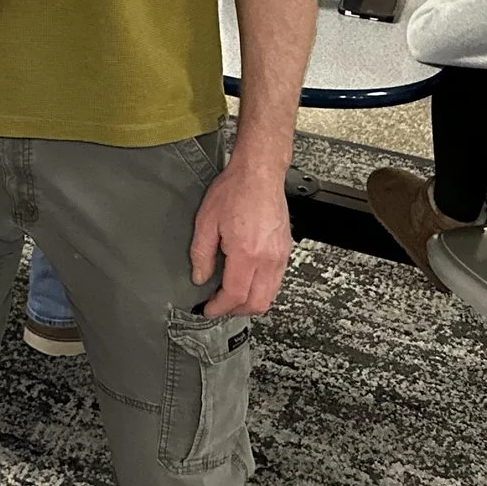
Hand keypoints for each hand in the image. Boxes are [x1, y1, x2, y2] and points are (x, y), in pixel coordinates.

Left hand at [190, 160, 292, 316]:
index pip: (235, 295)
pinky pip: (276, 281)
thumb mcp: (206, 221)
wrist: (259, 174)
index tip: (208, 309)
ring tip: (230, 296)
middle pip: (257, 303)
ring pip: (270, 295)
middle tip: (218, 306)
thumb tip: (200, 277)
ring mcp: (281, 256)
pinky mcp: (286, 251)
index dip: (219, 308)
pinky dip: (261, 289)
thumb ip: (201, 254)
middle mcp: (268, 259)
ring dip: (250, 302)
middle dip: (236, 311)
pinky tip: (246, 280)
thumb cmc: (234, 191)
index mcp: (247, 253)